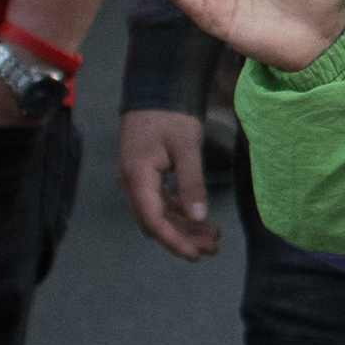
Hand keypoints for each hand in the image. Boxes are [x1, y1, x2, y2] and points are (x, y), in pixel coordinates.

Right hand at [119, 106, 220, 260]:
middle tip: (212, 249)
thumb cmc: (171, 116)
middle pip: (155, 222)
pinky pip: (160, 202)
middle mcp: (132, 185)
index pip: (154, 220)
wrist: (156, 90)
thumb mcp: (186, 147)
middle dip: (182, 238)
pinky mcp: (145, 176)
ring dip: (183, 226)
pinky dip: (179, 212)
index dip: (174, 240)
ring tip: (212, 237)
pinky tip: (199, 218)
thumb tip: (199, 217)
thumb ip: (192, 183)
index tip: (196, 254)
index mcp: (138, 179)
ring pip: (159, 213)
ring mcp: (137, 181)